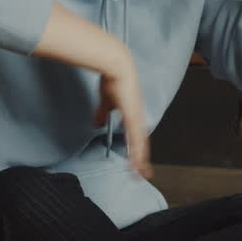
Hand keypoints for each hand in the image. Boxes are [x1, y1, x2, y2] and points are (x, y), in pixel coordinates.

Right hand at [94, 64, 152, 178]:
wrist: (117, 66)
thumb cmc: (112, 79)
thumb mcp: (105, 101)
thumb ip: (102, 113)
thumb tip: (97, 124)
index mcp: (133, 114)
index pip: (136, 135)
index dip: (137, 149)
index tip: (138, 160)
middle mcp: (138, 117)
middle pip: (141, 143)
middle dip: (142, 159)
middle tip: (144, 174)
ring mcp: (136, 118)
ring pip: (141, 145)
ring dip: (140, 160)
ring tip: (141, 174)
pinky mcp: (133, 117)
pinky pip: (135, 140)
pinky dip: (136, 152)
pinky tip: (137, 162)